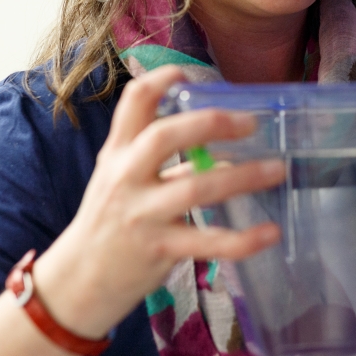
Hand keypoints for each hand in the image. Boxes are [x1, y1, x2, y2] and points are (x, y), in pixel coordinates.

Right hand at [29, 66, 285, 339]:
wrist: (79, 281)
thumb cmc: (110, 221)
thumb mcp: (126, 180)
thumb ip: (168, 162)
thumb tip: (225, 151)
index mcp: (118, 152)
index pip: (133, 102)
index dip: (161, 79)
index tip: (190, 73)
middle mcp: (126, 177)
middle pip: (164, 137)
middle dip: (210, 123)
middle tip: (250, 122)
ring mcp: (141, 215)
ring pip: (195, 189)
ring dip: (242, 177)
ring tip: (276, 170)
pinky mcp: (159, 250)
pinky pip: (208, 242)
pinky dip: (244, 239)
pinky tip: (270, 233)